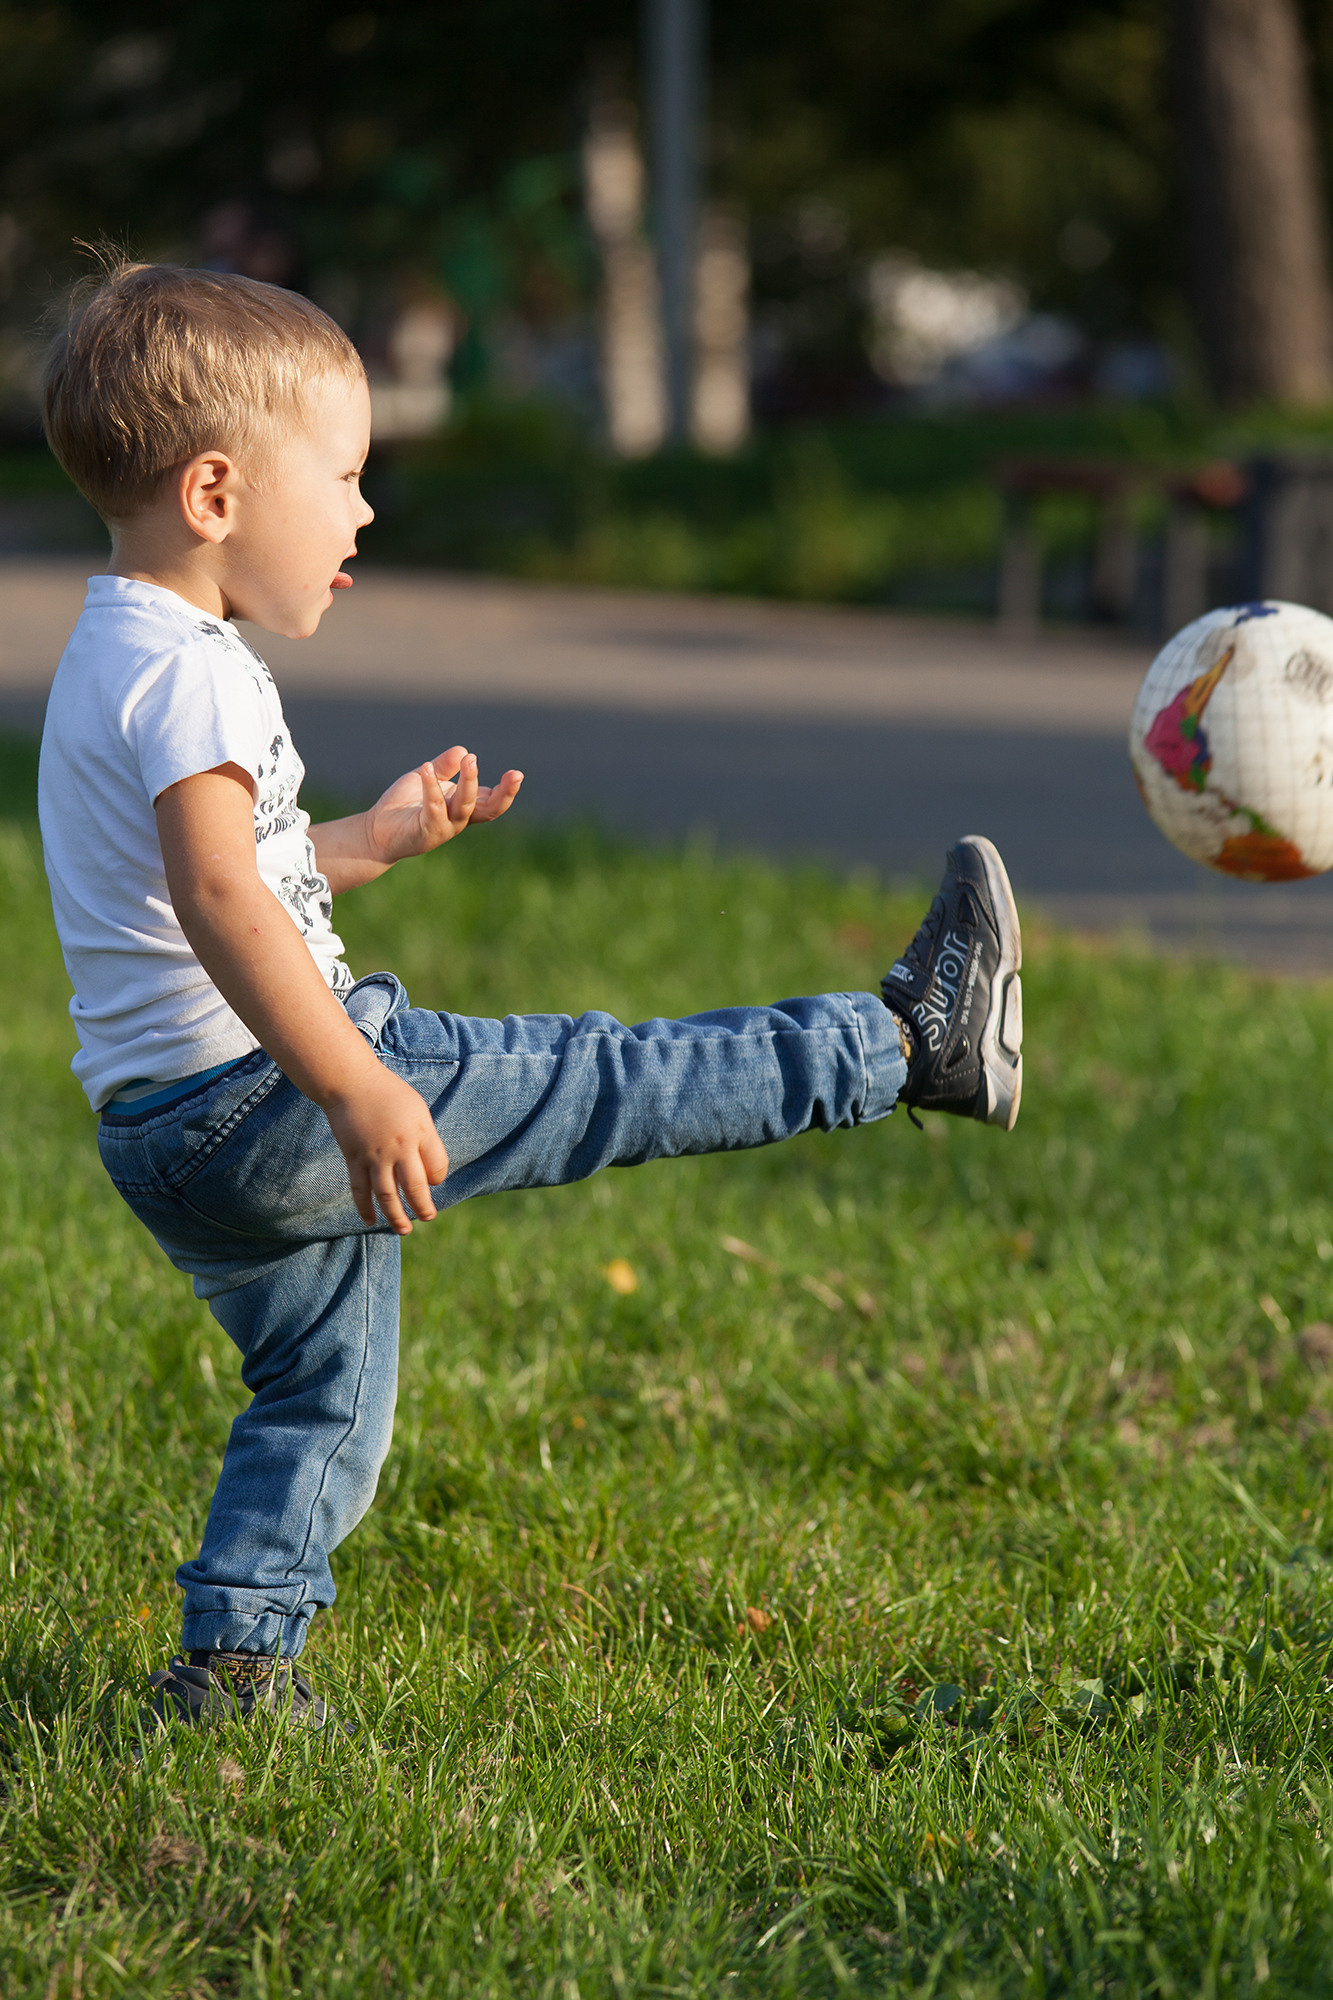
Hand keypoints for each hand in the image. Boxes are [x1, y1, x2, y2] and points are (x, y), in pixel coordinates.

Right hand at [321, 1064, 449, 1234]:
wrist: (351, 1083)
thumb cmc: (389, 1094)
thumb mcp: (417, 1110)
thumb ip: (425, 1138)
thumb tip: (429, 1171)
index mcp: (420, 1132)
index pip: (437, 1167)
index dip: (438, 1178)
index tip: (433, 1179)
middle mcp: (399, 1147)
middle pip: (415, 1187)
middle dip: (423, 1207)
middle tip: (428, 1217)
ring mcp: (374, 1155)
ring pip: (387, 1194)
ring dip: (396, 1216)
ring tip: (404, 1230)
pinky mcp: (354, 1158)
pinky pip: (360, 1189)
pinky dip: (364, 1208)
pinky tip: (371, 1221)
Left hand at [363, 746, 522, 866]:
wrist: (377, 829)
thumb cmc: (405, 805)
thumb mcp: (427, 778)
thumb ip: (444, 767)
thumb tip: (463, 751)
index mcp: (463, 807)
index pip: (491, 800)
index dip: (506, 789)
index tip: (517, 774)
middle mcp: (459, 819)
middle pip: (489, 810)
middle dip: (503, 794)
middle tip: (514, 775)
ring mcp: (444, 828)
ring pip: (464, 807)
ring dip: (470, 784)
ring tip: (470, 760)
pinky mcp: (426, 832)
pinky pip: (433, 808)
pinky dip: (431, 787)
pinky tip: (427, 767)